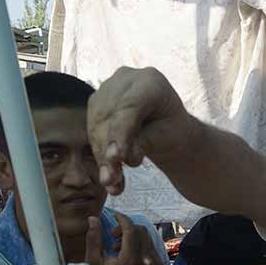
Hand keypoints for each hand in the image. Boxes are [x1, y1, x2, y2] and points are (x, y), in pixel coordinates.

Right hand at [87, 66, 193, 194]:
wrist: (168, 128)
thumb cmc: (172, 131)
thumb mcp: (166, 137)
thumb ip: (142, 141)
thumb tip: (116, 156)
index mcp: (150, 81)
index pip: (129, 107)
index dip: (120, 133)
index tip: (116, 157)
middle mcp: (126, 79)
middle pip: (109, 117)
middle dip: (108, 151)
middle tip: (111, 181)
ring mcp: (108, 89)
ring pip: (97, 125)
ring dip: (102, 158)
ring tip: (111, 184)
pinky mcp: (97, 104)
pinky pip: (93, 129)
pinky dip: (100, 155)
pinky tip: (107, 177)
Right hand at [87, 211, 162, 264]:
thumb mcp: (92, 261)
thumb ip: (94, 238)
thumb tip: (93, 218)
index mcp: (131, 259)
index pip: (131, 230)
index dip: (123, 219)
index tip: (115, 215)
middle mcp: (146, 262)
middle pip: (141, 231)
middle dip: (127, 228)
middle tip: (112, 235)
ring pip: (148, 239)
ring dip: (133, 236)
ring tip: (117, 246)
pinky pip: (151, 248)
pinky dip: (140, 245)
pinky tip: (126, 253)